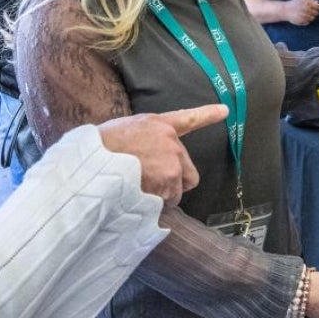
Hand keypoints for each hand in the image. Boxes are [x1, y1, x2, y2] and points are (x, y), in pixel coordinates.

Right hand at [98, 105, 223, 203]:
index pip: (187, 118)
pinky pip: (167, 203)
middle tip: (152, 186)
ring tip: (136, 189)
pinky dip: (155, 206)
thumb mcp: (119, 133)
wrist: (93, 163)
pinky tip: (137, 197)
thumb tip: (140, 159)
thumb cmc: (98, 149)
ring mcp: (172, 162)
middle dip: (175, 183)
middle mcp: (170, 141)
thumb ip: (140, 141)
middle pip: (188, 172)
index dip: (207, 115)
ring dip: (161, 196)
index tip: (225, 111)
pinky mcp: (171, 181)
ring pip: (176, 191)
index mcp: (156, 124)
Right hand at [283, 0, 318, 25]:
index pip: (317, 6)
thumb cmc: (294, 3)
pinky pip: (308, 22)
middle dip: (315, 12)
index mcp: (306, 3)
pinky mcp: (301, 21)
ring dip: (311, 16)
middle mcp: (306, 10)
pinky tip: (302, 17)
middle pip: (316, 13)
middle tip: (311, 11)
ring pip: (312, 18)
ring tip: (305, 14)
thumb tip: (318, 2)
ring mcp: (304, 16)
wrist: (285, 10)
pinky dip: (307, 20)